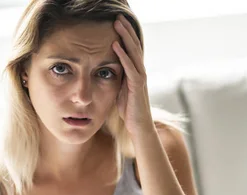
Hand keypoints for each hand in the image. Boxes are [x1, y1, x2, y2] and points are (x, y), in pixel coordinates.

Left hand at [112, 14, 155, 136]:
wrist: (138, 127)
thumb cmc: (129, 110)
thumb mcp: (120, 90)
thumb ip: (117, 78)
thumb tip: (107, 69)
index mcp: (135, 71)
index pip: (131, 49)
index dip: (125, 35)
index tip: (117, 22)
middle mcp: (140, 72)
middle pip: (134, 46)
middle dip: (126, 30)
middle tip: (118, 16)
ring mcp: (140, 78)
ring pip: (134, 53)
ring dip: (125, 38)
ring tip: (117, 24)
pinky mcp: (137, 87)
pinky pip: (130, 68)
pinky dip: (123, 56)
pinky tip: (116, 46)